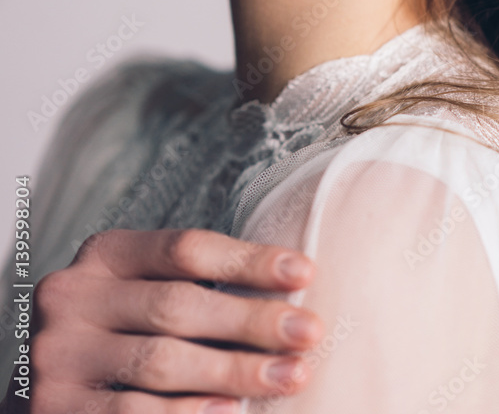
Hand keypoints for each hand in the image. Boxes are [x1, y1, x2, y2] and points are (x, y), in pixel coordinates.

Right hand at [8, 228, 324, 411]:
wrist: (42, 386)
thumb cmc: (115, 332)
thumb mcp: (138, 291)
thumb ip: (189, 286)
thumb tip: (287, 292)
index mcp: (103, 254)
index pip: (185, 248)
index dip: (248, 259)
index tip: (304, 272)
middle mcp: (73, 296)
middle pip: (178, 304)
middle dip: (252, 320)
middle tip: (310, 332)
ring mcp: (58, 355)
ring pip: (161, 362)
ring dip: (235, 371)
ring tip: (290, 376)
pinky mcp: (53, 409)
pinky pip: (134, 413)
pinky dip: (190, 413)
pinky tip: (233, 411)